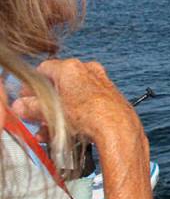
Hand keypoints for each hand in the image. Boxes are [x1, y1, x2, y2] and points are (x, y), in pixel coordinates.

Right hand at [11, 59, 139, 144]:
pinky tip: (68, 131)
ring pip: (72, 95)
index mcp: (70, 68)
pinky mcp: (110, 96)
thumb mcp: (51, 112)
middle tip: (37, 115)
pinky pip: (86, 103)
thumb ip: (32, 107)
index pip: (42, 70)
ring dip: (59, 112)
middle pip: (57, 84)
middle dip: (45, 102)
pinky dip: (75, 114)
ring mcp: (101, 82)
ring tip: (50, 129)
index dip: (32, 86)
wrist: (118, 129)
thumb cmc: (89, 116)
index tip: (27, 99)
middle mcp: (87, 70)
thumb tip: (22, 107)